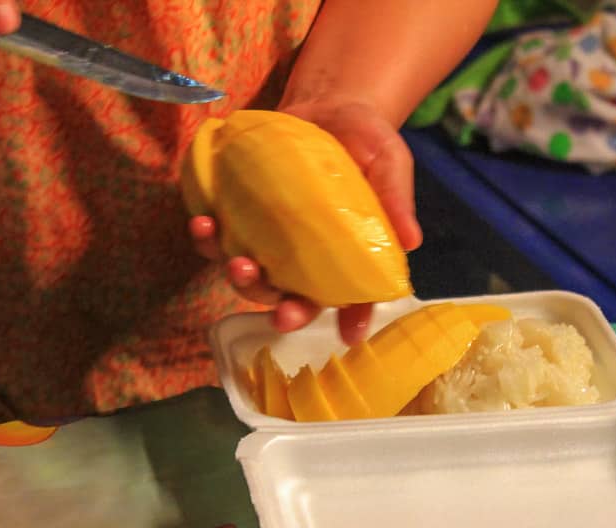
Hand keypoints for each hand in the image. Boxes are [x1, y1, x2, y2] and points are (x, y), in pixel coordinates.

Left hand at [189, 100, 422, 345]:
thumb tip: (411, 240)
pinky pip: (217, 239)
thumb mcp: (390, 162)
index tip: (348, 335)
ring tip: (235, 261)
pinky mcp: (240, 218)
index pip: (353, 298)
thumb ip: (396, 199)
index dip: (352, 319)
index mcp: (347, 257)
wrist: (326, 105)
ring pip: (252, 278)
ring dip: (241, 279)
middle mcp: (306, 259)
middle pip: (293, 299)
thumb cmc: (365, 140)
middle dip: (283, 309)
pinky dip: (206, 238)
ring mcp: (270, 242)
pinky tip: (203, 222)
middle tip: (280, 309)